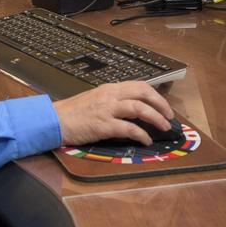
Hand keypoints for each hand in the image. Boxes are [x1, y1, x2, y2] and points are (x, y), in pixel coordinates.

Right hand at [53, 81, 173, 146]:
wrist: (55, 120)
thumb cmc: (74, 112)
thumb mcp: (96, 99)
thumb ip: (113, 101)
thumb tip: (134, 109)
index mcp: (110, 89)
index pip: (139, 86)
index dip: (156, 95)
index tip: (164, 106)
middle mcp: (111, 95)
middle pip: (143, 93)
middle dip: (161, 104)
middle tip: (169, 116)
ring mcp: (107, 109)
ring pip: (139, 108)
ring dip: (156, 118)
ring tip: (164, 127)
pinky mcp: (103, 125)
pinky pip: (128, 128)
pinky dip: (141, 134)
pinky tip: (146, 140)